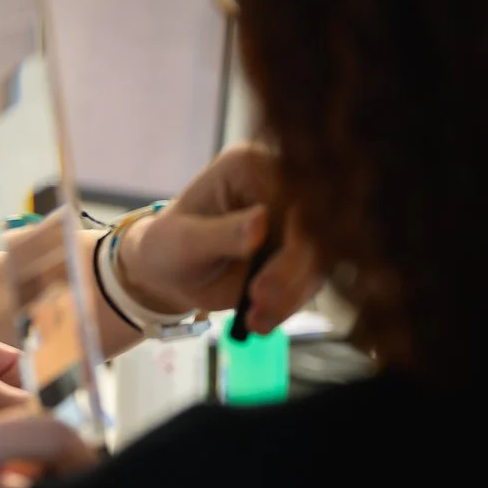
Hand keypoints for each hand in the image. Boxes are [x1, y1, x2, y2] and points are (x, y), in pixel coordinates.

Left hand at [120, 142, 320, 333]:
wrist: (169, 274)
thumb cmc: (168, 246)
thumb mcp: (185, 241)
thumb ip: (223, 233)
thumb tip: (262, 221)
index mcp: (250, 166)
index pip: (293, 188)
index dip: (297, 227)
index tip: (276, 265)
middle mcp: (280, 187)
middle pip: (315, 224)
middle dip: (293, 268)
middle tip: (258, 298)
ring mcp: (294, 223)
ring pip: (319, 257)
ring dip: (291, 293)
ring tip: (253, 317)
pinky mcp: (300, 255)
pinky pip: (311, 280)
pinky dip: (288, 305)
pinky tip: (257, 321)